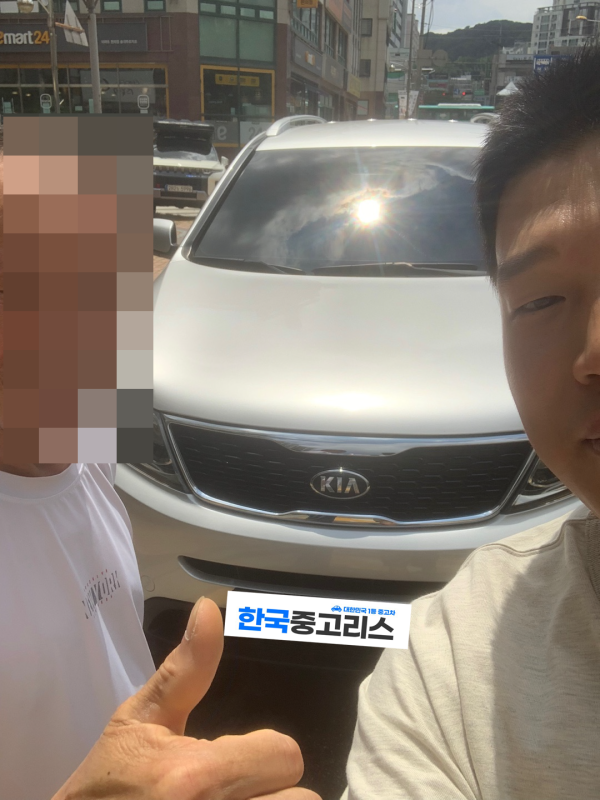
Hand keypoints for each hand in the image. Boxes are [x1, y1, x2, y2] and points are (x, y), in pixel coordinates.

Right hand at [52, 596, 320, 799]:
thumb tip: (208, 608)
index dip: (263, 752)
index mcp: (195, 776)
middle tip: (236, 789)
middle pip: (302, 798)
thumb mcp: (141, 719)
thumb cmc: (110, 780)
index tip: (232, 757)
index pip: (286, 754)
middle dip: (273, 790)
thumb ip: (186, 670)